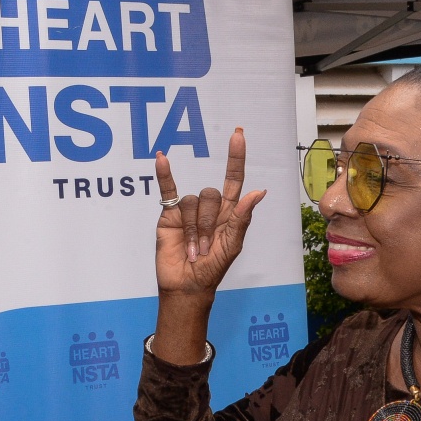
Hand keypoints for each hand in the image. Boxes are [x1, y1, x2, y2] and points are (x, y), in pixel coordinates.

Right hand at [155, 128, 265, 300]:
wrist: (187, 285)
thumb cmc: (212, 268)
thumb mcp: (232, 245)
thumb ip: (242, 218)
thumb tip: (258, 192)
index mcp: (229, 212)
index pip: (234, 179)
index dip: (236, 158)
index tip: (238, 135)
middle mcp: (209, 207)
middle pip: (211, 195)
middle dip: (208, 223)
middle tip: (204, 248)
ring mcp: (188, 210)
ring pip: (192, 202)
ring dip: (192, 228)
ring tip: (192, 249)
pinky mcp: (169, 214)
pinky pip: (168, 189)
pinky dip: (164, 174)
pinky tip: (162, 159)